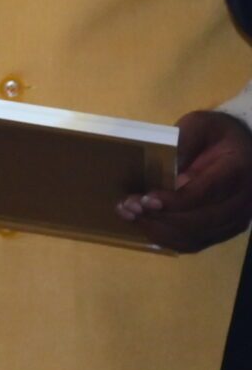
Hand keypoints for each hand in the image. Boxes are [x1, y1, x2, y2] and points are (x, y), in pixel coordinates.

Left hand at [119, 110, 251, 251]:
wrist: (241, 151)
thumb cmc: (216, 136)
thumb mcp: (200, 125)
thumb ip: (184, 141)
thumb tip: (167, 165)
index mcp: (237, 171)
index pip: (207, 193)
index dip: (176, 201)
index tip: (147, 199)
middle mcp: (241, 202)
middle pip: (200, 220)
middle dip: (160, 217)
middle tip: (128, 207)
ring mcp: (234, 220)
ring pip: (196, 236)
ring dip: (159, 229)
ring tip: (129, 215)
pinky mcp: (223, 231)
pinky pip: (195, 243)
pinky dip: (167, 239)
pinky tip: (144, 225)